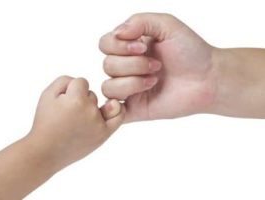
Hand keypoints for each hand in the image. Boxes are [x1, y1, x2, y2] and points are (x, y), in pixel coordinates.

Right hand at [29, 76, 124, 170]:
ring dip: (92, 109)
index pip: (81, 82)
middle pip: (91, 94)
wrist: (46, 151)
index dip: (70, 90)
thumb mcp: (47, 94)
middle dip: (80, 100)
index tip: (62, 102)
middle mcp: (90, 111)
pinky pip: (118, 117)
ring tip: (78, 122)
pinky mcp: (104, 135)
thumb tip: (84, 83)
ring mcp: (98, 124)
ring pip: (99, 105)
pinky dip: (117, 111)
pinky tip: (111, 109)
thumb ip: (65, 80)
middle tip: (68, 116)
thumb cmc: (45, 121)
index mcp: (76, 100)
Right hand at [99, 13, 217, 121]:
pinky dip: (116, 106)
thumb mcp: (167, 25)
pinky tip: (138, 96)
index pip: (105, 44)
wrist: (208, 79)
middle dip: (133, 64)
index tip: (143, 48)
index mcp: (130, 47)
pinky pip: (112, 110)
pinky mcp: (134, 108)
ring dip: (132, 82)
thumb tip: (116, 34)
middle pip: (107, 65)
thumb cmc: (191, 51)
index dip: (119, 46)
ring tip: (154, 80)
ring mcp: (129, 89)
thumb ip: (139, 21)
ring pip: (108, 87)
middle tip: (157, 66)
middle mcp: (126, 68)